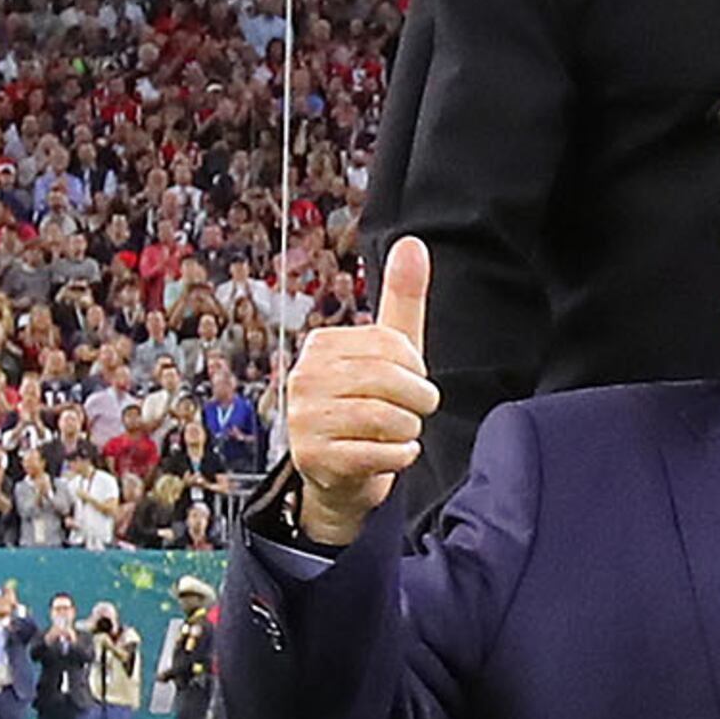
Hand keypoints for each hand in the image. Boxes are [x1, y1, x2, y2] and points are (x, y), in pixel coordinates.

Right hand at [282, 236, 437, 547]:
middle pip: (391, 383)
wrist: (342, 475)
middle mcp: (304, 377)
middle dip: (416, 403)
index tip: (408, 383)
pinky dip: (400, 457)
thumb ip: (402, 298)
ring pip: (386, 419)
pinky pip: (380, 454)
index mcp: (322, 346)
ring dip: (408, 431)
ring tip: (397, 433)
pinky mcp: (313, 458)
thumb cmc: (370, 406)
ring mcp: (303, 418)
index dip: (415, 370)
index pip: (393, 346)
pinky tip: (390, 453)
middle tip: (411, 413)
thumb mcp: (390, 351)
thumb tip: (413, 243)